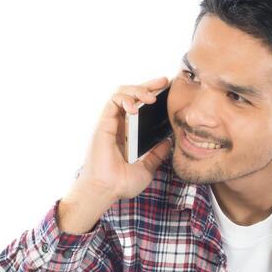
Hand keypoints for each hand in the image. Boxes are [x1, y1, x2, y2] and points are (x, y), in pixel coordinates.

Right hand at [57, 77, 173, 233]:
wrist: (107, 190)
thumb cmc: (121, 183)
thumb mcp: (147, 168)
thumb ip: (156, 154)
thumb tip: (168, 142)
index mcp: (128, 133)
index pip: (140, 106)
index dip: (152, 95)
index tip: (167, 90)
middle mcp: (119, 125)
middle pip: (132, 95)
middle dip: (148, 85)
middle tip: (164, 81)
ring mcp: (111, 123)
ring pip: (121, 93)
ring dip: (137, 89)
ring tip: (151, 96)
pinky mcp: (103, 123)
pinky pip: (113, 102)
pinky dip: (125, 98)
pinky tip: (135, 106)